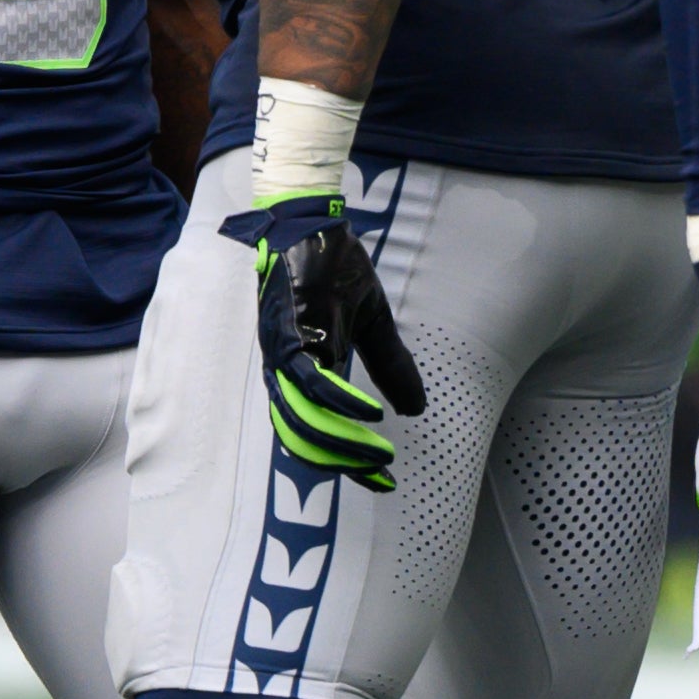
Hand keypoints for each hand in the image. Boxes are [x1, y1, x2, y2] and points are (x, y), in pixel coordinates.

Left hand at [220, 191, 425, 491]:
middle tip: (377, 476)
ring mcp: (284, 350)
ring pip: (302, 417)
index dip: (348, 460)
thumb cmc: (333, 266)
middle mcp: (284, 366)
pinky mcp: (291, 330)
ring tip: (375, 457)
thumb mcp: (371, 319)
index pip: (317, 429)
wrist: (313, 219)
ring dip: (340, 444)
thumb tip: (415, 408)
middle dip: (342, 463)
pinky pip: (312, 380)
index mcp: (300, 366)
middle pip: (303, 436)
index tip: (381, 480)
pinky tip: (372, 417)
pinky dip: (340, 405)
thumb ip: (389, 363)